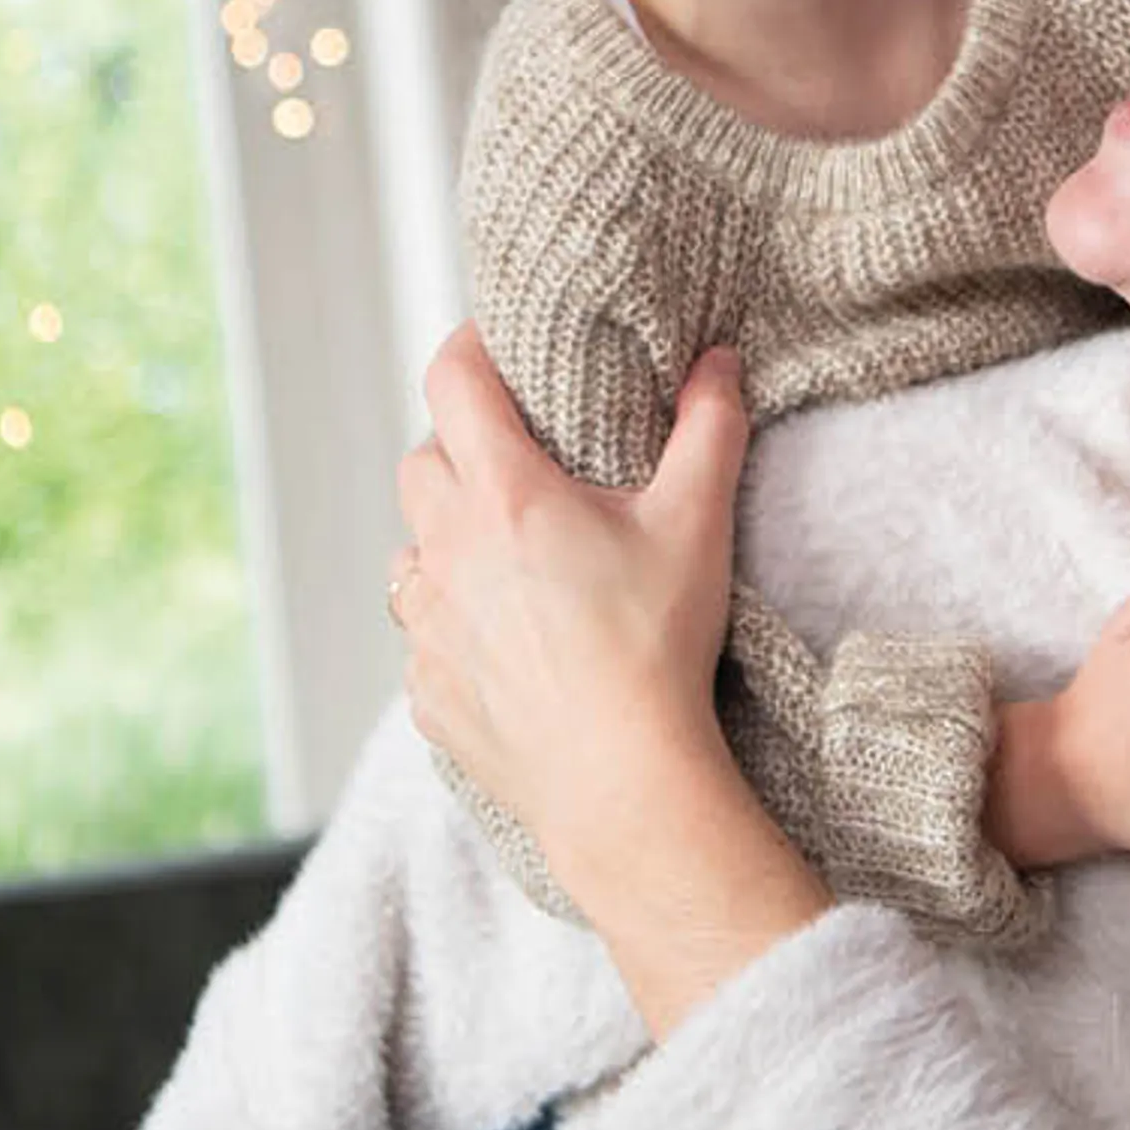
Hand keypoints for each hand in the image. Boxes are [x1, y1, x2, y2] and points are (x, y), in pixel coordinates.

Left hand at [391, 325, 749, 849]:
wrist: (622, 781)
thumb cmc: (656, 646)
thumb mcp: (697, 523)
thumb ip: (709, 427)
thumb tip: (717, 359)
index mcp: (504, 495)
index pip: (451, 382)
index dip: (469, 350)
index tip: (496, 347)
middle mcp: (446, 552)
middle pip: (421, 463)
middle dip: (460, 449)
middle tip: (520, 461)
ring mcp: (427, 627)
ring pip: (412, 553)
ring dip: (448, 541)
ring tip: (511, 557)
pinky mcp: (427, 692)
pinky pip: (423, 637)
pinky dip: (454, 624)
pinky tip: (510, 641)